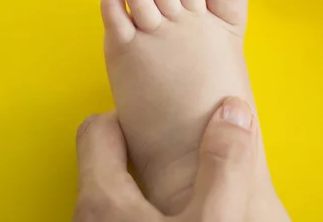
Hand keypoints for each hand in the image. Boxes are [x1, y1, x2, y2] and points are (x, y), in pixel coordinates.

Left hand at [73, 97, 256, 221]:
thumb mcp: (212, 220)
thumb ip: (223, 166)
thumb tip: (233, 112)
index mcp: (101, 198)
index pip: (97, 129)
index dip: (132, 115)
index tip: (162, 114)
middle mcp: (89, 216)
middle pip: (105, 158)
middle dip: (142, 146)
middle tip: (177, 144)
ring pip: (114, 190)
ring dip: (144, 179)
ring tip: (181, 181)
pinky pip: (120, 214)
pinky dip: (145, 205)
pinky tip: (176, 213)